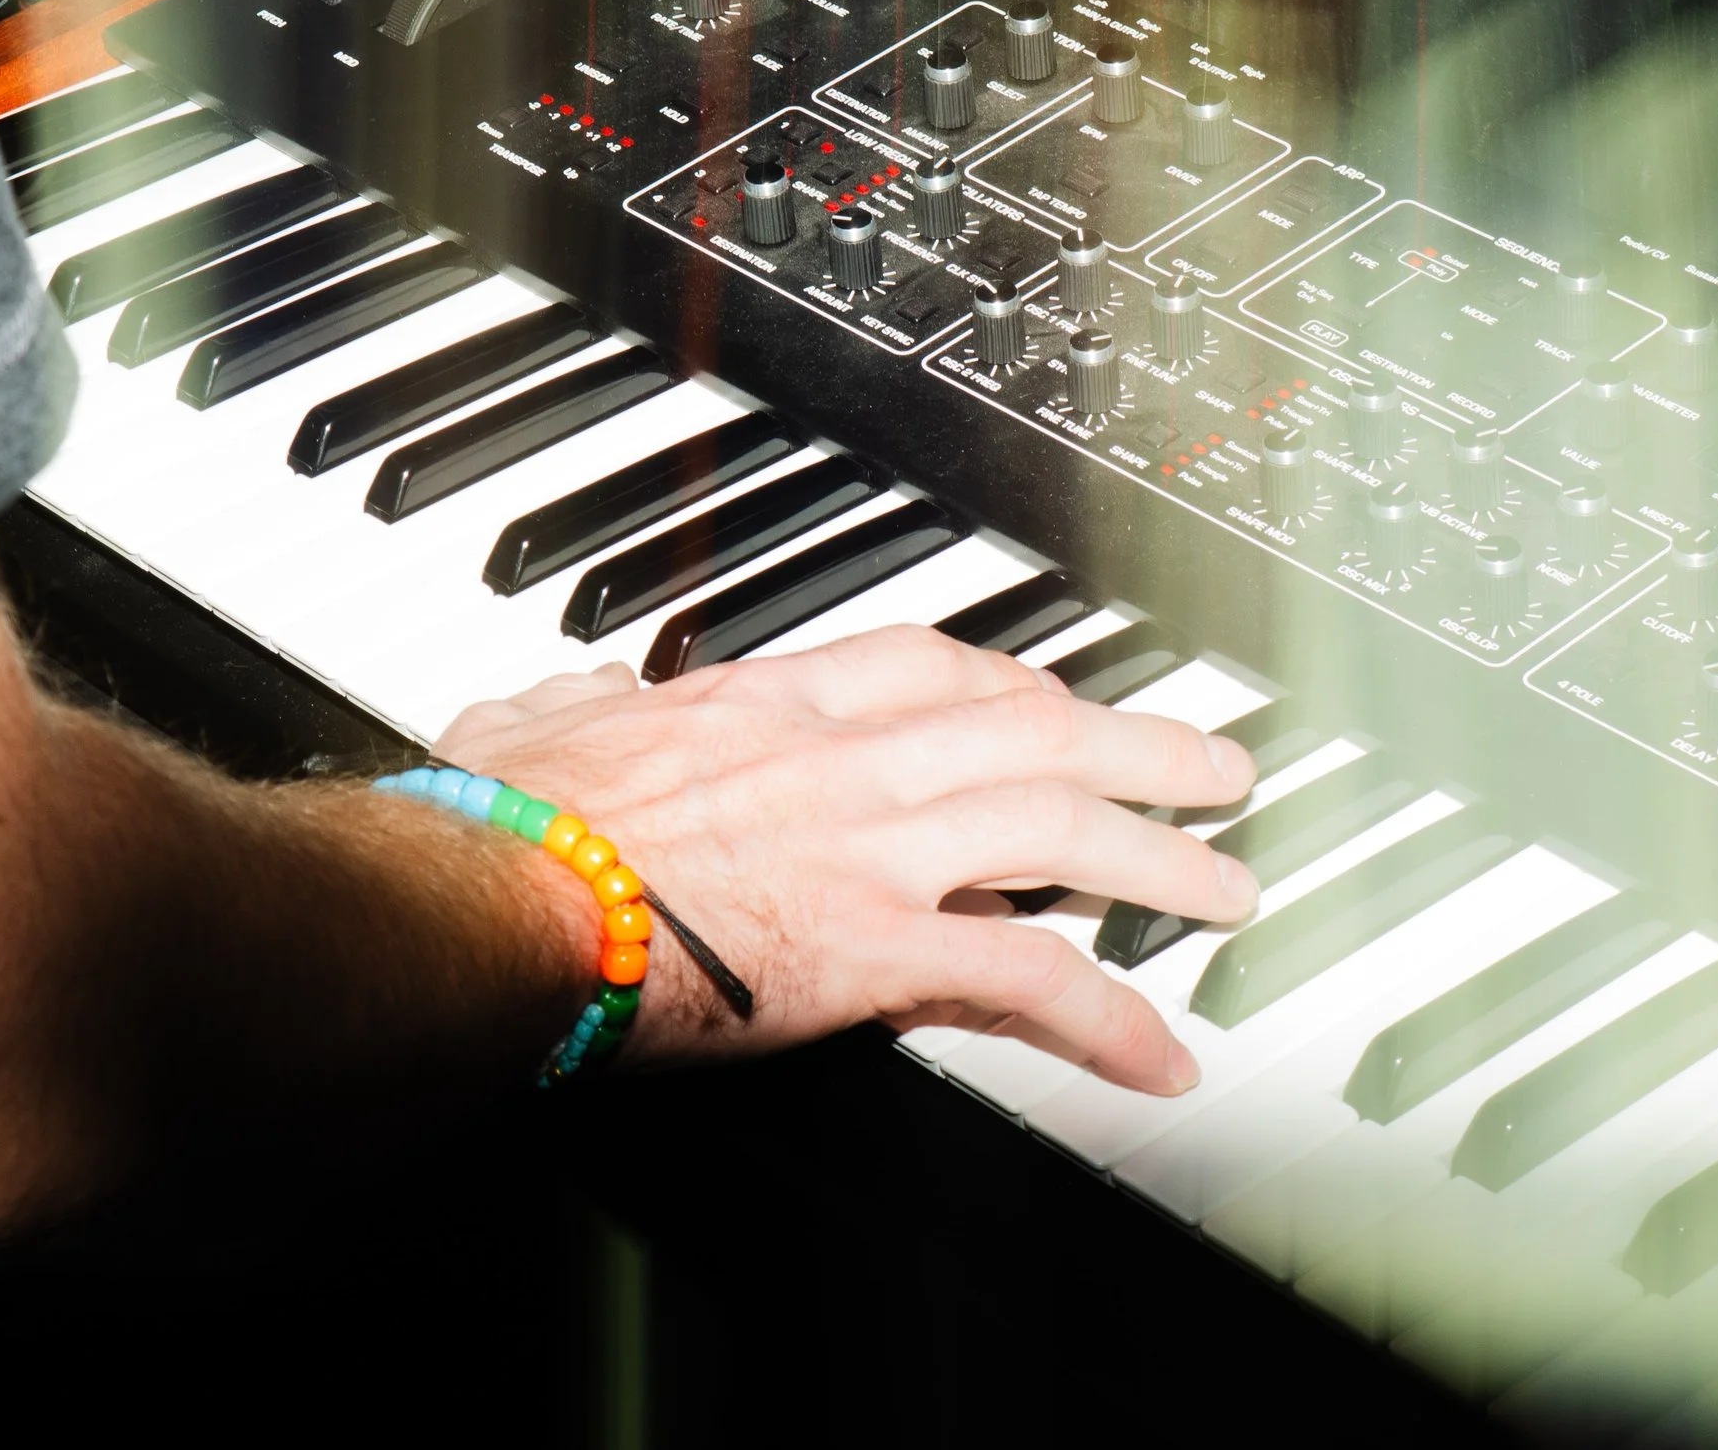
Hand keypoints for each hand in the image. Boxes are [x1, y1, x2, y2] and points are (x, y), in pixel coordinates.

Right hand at [434, 625, 1258, 1094]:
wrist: (487, 897)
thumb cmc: (499, 823)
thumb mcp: (533, 722)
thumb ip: (573, 703)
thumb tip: (568, 695)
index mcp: (764, 702)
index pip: (930, 664)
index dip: (1018, 681)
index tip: (1060, 701)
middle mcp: (839, 759)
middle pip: (1032, 730)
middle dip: (1140, 746)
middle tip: (1214, 766)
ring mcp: (866, 850)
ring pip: (1059, 830)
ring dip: (1161, 858)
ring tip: (1230, 887)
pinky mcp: (871, 951)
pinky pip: (1025, 976)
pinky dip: (1110, 1016)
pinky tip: (1161, 1053)